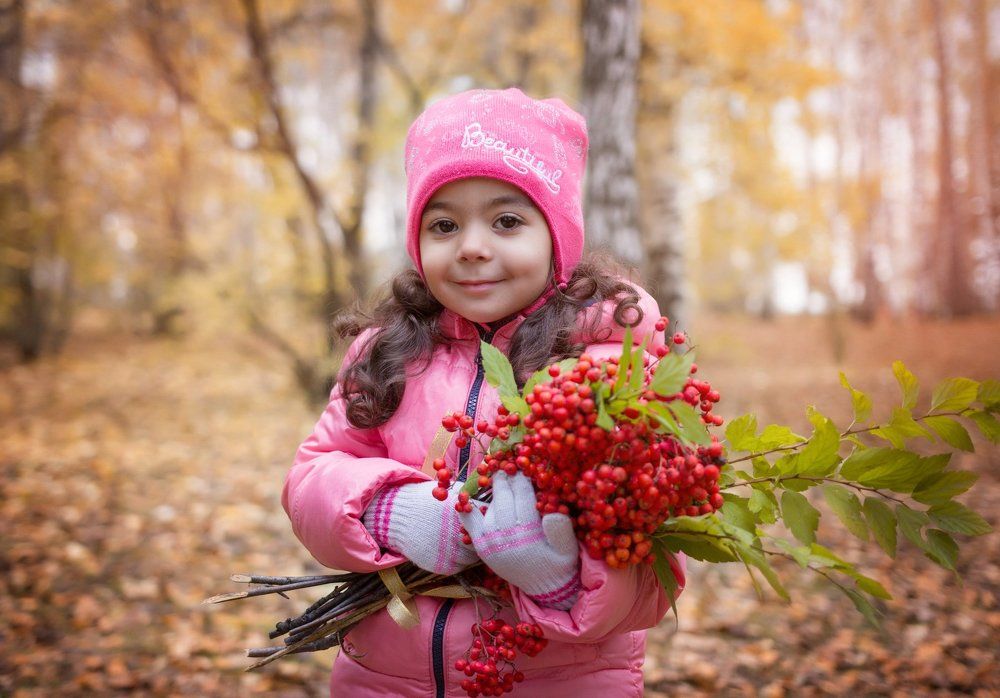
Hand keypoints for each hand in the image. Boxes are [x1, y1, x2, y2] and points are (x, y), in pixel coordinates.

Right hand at [363, 480, 478, 574]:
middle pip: (483, 541)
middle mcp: (458, 534)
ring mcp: (451, 552)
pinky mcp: (442, 566)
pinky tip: (453, 551)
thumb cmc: (425, 501)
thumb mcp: (448, 493)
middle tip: (480, 535)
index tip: (485, 521)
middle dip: (483, 538)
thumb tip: (490, 506)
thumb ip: (470, 500)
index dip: (488, 521)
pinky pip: (461, 567)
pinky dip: (460, 561)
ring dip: (472, 551)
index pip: (488, 521)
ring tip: (464, 543)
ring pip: (474, 557)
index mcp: (462, 513)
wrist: (397, 517)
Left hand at [460, 471, 581, 609]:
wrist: (543, 588)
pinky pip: (470, 522)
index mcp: (528, 534)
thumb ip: (562, 530)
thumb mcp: (568, 549)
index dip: (523, 478)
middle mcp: (506, 536)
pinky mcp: (481, 546)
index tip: (523, 465)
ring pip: (491, 506)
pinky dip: (467, 508)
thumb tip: (553, 511)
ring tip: (500, 479)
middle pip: (504, 498)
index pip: (523, 496)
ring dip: (495, 491)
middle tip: (509, 466)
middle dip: (507, 479)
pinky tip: (467, 496)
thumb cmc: (558, 564)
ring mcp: (490, 541)